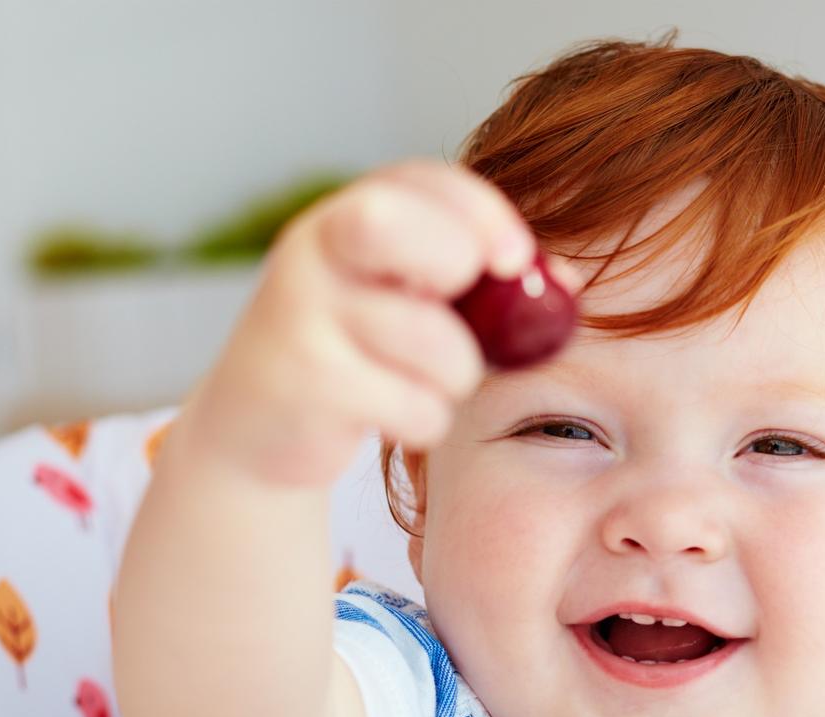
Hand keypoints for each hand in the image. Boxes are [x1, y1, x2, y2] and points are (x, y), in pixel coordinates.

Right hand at [167, 160, 564, 492]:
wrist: (257, 425)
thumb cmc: (360, 353)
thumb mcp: (413, 304)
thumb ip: (481, 287)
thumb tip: (566, 284)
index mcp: (351, 214)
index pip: (423, 182)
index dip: (482, 214)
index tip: (516, 259)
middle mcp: (317, 247)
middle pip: (391, 225)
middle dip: (450, 262)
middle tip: (455, 309)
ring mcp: (302, 312)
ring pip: (432, 342)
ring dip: (455, 376)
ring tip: (426, 383)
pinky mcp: (304, 381)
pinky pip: (412, 405)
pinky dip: (423, 420)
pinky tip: (392, 416)